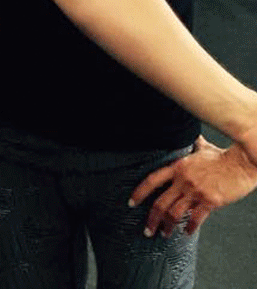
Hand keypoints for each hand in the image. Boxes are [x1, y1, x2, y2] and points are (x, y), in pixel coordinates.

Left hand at [130, 136, 256, 236]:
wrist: (241, 163)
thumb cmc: (222, 156)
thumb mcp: (202, 147)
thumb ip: (192, 145)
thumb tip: (191, 137)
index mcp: (177, 167)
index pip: (152, 180)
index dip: (140, 192)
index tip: (132, 203)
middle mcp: (183, 180)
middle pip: (160, 203)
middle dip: (151, 219)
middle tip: (147, 230)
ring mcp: (196, 192)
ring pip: (175, 213)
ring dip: (167, 226)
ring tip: (164, 234)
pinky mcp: (210, 201)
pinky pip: (195, 218)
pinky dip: (190, 227)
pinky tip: (187, 232)